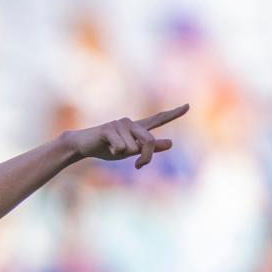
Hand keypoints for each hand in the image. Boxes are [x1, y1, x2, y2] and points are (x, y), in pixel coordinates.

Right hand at [64, 103, 188, 168]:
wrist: (83, 145)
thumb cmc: (106, 148)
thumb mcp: (130, 151)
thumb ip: (149, 148)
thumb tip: (171, 143)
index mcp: (137, 128)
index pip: (158, 119)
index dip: (174, 113)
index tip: (188, 106)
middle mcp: (131, 123)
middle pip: (148, 141)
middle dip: (145, 157)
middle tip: (139, 166)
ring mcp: (120, 124)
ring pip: (133, 147)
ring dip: (123, 154)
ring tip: (111, 149)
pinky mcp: (109, 128)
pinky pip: (121, 147)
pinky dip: (114, 152)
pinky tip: (106, 147)